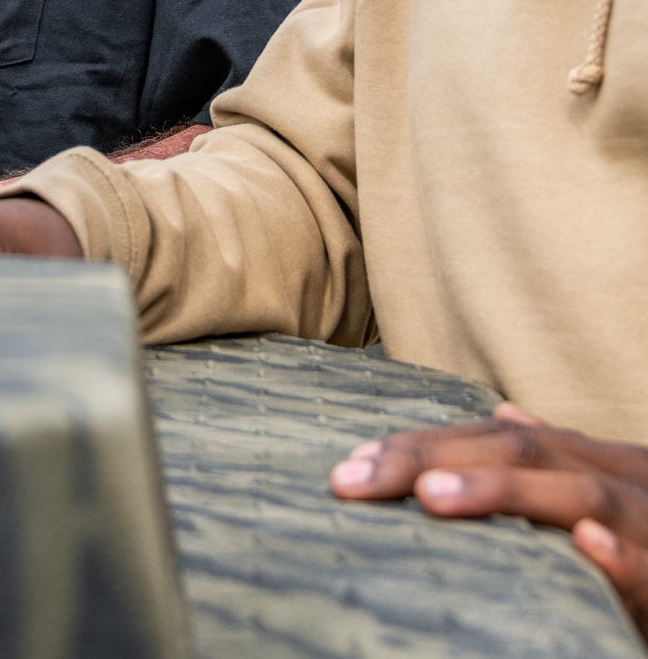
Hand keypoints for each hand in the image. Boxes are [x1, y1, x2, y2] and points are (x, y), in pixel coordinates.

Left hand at [331, 403, 647, 638]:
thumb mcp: (608, 495)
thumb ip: (556, 461)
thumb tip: (505, 409)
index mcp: (593, 460)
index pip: (490, 435)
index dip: (417, 446)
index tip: (347, 468)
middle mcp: (621, 477)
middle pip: (515, 448)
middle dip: (427, 459)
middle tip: (351, 481)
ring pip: (577, 494)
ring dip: (501, 490)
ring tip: (430, 499)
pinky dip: (620, 557)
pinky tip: (586, 547)